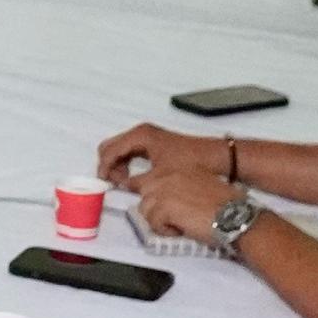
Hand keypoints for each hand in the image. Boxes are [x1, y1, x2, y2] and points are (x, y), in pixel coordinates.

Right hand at [95, 121, 218, 186]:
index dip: (105, 168)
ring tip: (125, 182)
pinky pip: (129, 151)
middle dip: (109, 165)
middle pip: (111, 146)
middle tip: (114, 183)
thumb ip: (138, 181)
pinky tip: (133, 177)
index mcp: (141, 135)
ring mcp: (146, 136)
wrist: (213, 156)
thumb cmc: (191, 161)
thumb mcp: (161, 175)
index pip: (111, 150)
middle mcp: (142, 132)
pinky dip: (126, 163)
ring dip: (117, 166)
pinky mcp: (152, 142)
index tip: (104, 183)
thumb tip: (124, 186)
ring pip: (119, 149)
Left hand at [129, 166, 244, 243]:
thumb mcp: (202, 183)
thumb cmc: (225, 205)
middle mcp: (168, 173)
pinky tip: (182, 229)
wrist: (235, 216)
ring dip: (159, 221)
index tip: (158, 205)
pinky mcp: (164, 206)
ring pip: (145, 209)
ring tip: (180, 224)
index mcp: (178, 167)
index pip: (150, 178)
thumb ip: (180, 185)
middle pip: (143, 193)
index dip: (152, 194)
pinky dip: (165, 231)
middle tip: (172, 218)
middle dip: (154, 208)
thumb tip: (165, 198)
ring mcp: (164, 189)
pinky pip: (153, 223)